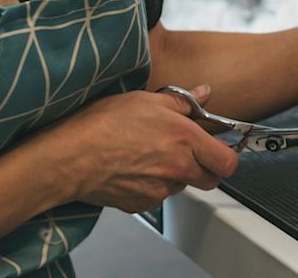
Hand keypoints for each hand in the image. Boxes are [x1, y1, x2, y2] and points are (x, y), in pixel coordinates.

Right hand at [33, 84, 238, 213]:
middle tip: (189, 151)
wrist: (68, 157)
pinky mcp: (141, 203)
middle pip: (211, 179)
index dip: (227, 156)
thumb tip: (205, 93)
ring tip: (150, 154)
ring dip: (175, 174)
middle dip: (206, 167)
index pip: (228, 162)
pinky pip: (157, 196)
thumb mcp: (148, 100)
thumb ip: (183, 102)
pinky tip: (135, 168)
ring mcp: (160, 190)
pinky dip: (152, 184)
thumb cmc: (103, 125)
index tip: (220, 148)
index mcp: (185, 140)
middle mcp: (178, 168)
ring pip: (182, 186)